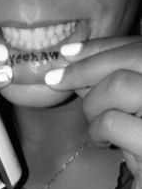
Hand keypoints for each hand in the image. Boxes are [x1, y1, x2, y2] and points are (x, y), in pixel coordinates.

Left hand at [45, 36, 141, 188]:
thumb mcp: (131, 113)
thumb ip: (112, 86)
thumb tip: (75, 64)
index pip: (138, 48)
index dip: (102, 46)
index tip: (67, 53)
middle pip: (132, 58)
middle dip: (85, 67)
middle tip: (55, 79)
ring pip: (118, 86)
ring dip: (93, 105)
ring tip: (96, 124)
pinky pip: (110, 121)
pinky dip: (97, 130)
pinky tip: (103, 142)